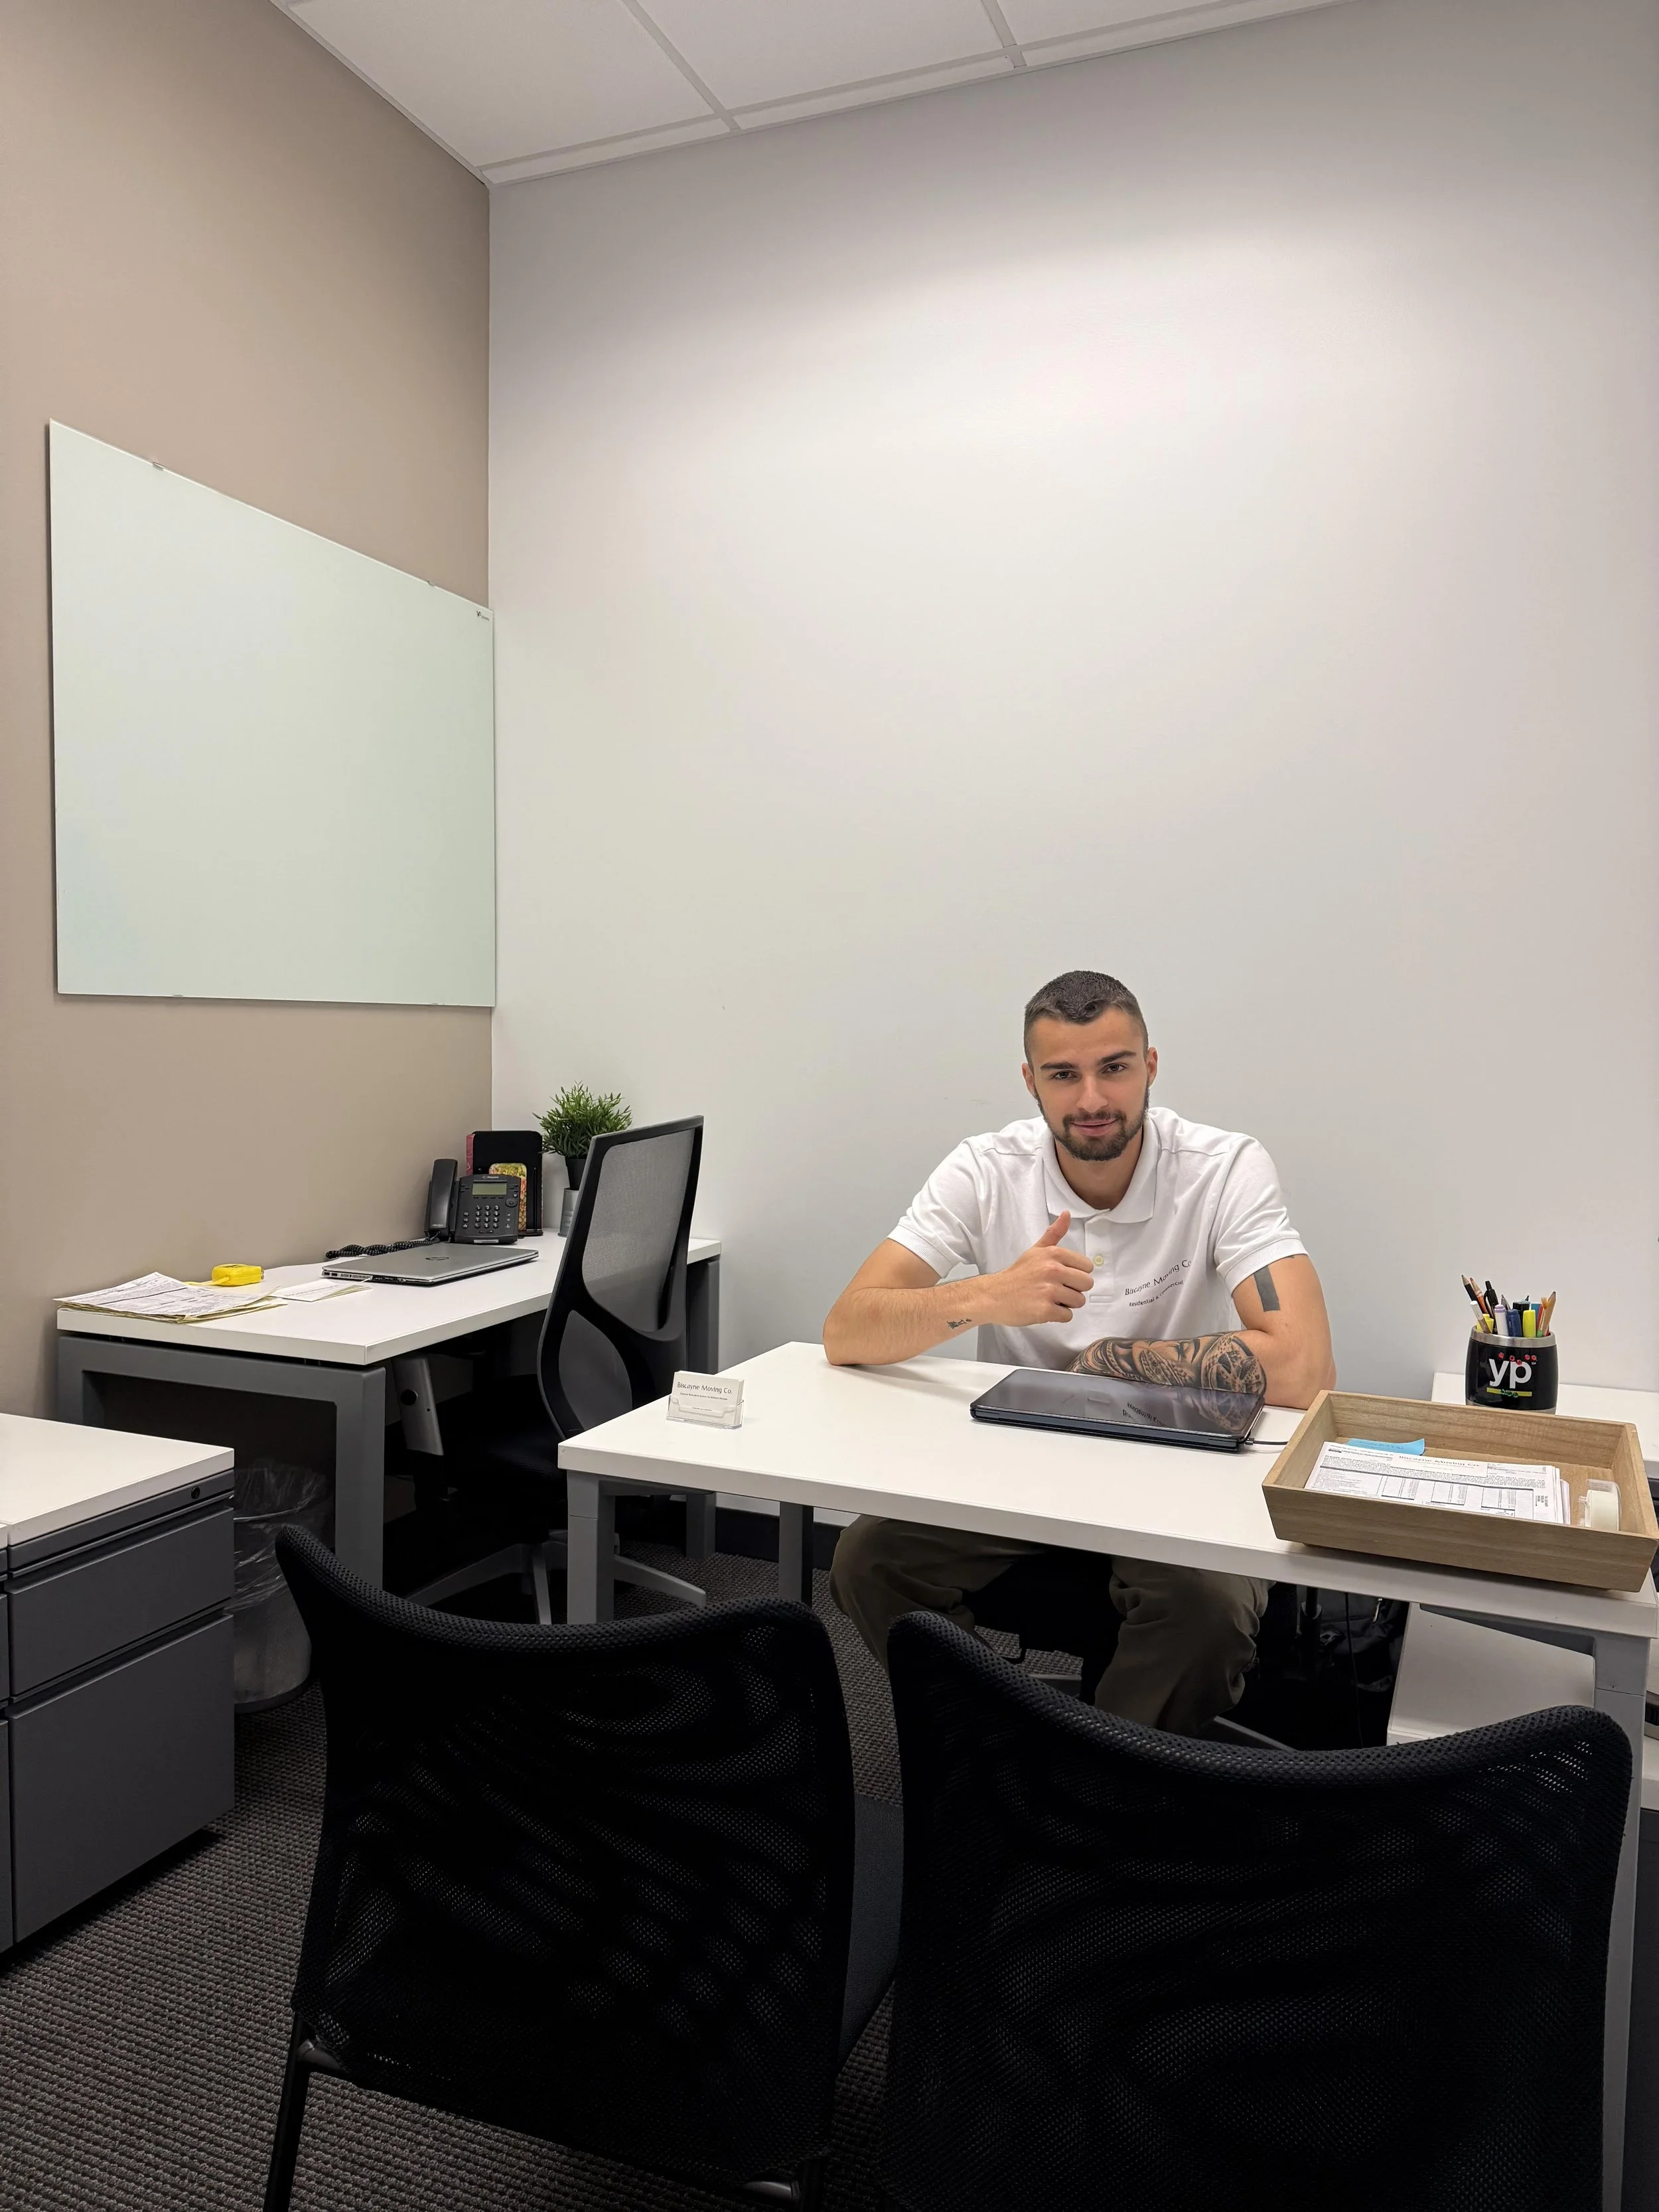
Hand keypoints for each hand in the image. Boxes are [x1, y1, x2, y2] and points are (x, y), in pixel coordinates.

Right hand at [980, 1213, 1092, 1327]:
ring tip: (1049, 1299)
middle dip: (1074, 1289)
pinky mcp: (1045, 1310)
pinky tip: (1044, 1309)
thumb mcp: (1035, 1250)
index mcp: (1054, 1254)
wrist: (994, 1295)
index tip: (1061, 1276)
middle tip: (1056, 1290)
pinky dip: (1058, 1316)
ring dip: (1067, 1304)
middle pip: (1087, 1284)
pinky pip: (1068, 1316)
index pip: (1087, 1267)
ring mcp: (1049, 1291)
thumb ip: (1053, 1234)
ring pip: (1079, 1301)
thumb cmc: (1018, 1274)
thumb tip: (1067, 1214)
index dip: (1076, 1274)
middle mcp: (1053, 1270)